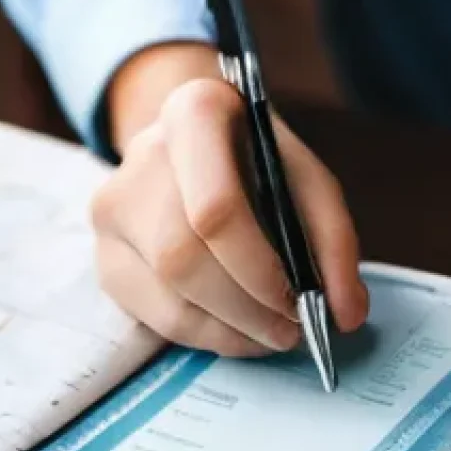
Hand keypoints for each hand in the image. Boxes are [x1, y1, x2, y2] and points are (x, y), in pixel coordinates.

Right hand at [92, 42, 367, 355]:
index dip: (258, 269)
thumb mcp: (305, 178)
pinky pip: (152, 315)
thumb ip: (333, 241)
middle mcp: (139, 157)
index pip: (215, 208)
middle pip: (184, 257)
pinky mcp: (104, 256)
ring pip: (167, 293)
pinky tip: (237, 333)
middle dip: (245, 309)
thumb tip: (346, 314)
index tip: (298, 302)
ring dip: (229, 330)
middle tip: (291, 331)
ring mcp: (111, 209)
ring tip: (272, 335)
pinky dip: (204, 335)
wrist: (190, 147)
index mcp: (194, 114)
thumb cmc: (255, 161)